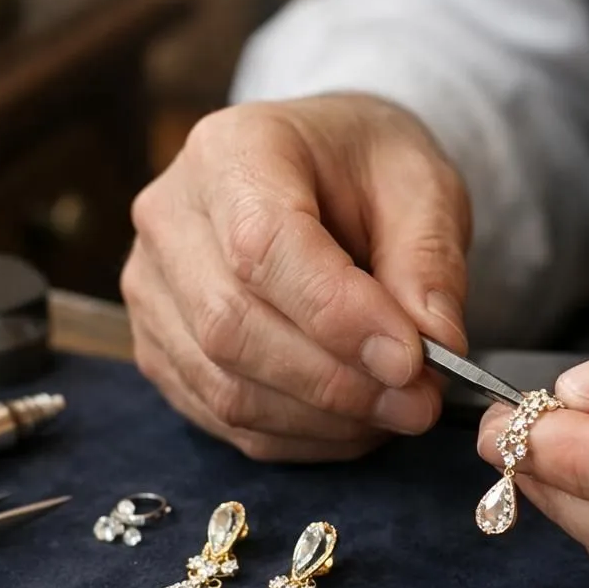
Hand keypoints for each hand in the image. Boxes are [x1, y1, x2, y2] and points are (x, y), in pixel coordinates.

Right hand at [123, 93, 469, 460]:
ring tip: (396, 411)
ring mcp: (153, 289)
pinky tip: (353, 423)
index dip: (337, 317)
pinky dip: (297, 436)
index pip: (263, 247)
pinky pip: (220, 416)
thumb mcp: (423, 187)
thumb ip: (428, 263)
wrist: (320, 172)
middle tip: (419, 401)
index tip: (410, 360)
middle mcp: (170, 218)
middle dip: (336, 382)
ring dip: (322, 419)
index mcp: (231, 151)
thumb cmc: (366, 169)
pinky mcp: (158, 348)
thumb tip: (435, 347)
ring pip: (224, 385)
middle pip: (231, 326)